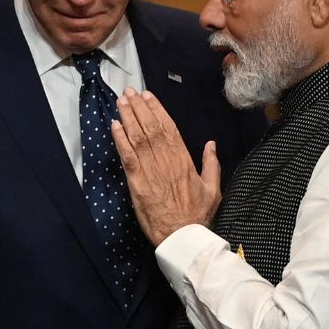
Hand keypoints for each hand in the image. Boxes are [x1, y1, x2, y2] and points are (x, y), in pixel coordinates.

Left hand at [112, 88, 221, 244]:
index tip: (148, 96)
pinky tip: (114, 125)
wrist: (184, 237)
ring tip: (121, 101)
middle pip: (151, 127)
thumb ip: (211, 164)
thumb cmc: (199, 216)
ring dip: (128, 117)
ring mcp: (151, 170)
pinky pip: (127, 156)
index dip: (157, 109)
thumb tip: (211, 144)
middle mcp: (167, 160)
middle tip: (129, 91)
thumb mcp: (213, 189)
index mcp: (184, 160)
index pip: (169, 128)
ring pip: (138, 137)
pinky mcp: (137, 183)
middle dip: (139, 107)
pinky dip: (120, 139)